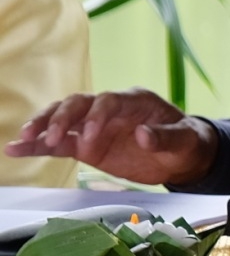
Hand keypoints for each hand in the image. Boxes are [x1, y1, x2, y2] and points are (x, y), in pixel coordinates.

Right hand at [3, 88, 217, 184]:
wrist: (183, 154)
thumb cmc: (187, 142)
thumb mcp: (185, 140)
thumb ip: (165, 138)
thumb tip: (142, 135)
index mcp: (135, 101)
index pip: (108, 101)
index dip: (95, 117)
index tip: (88, 140)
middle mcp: (110, 109)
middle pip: (79, 103)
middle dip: (62, 118)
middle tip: (51, 138)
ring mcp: (95, 126)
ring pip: (63, 118)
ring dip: (43, 127)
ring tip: (23, 140)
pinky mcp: (86, 145)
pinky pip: (58, 143)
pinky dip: (37, 146)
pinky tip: (16, 148)